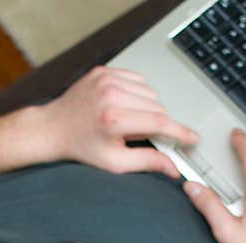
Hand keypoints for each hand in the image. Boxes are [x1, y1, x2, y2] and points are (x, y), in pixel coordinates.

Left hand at [41, 65, 199, 177]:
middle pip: (157, 107)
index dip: (179, 132)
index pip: (159, 122)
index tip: (192, 138)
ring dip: (145, 107)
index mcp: (113, 119)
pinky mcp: (104, 71)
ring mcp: (107, 79)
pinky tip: (121, 105)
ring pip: (149, 92)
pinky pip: (137, 80)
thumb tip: (173, 169)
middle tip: (134, 134)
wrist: (53, 128)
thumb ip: (146, 163)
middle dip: (154, 122)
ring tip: (124, 120)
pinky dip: (136, 93)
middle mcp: (111, 95)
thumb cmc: (80, 147)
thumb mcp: (113, 162)